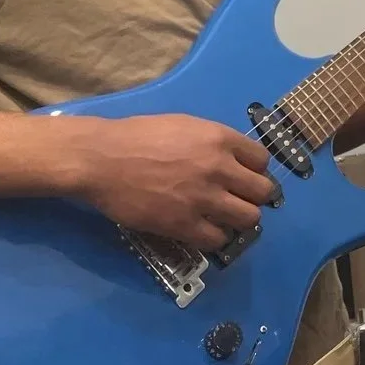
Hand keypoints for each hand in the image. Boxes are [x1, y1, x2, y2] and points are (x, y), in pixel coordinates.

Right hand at [66, 114, 273, 251]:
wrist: (102, 159)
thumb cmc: (139, 136)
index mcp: (220, 138)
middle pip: (263, 192)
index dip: (255, 170)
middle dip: (254, 196)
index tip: (243, 177)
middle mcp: (219, 168)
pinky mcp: (183, 224)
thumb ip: (214, 142)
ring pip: (249, 218)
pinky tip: (204, 230)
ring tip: (224, 218)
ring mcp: (203, 198)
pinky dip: (216, 237)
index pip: (262, 160)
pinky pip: (218, 240)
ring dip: (239, 220)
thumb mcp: (185, 125)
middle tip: (238, 199)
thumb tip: (232, 159)